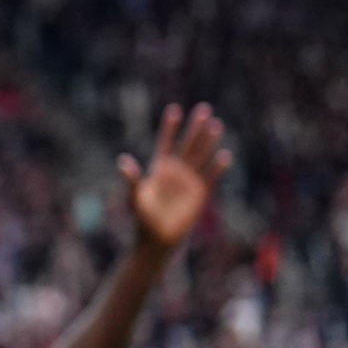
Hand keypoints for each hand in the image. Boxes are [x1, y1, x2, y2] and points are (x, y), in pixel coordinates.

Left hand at [121, 102, 228, 250]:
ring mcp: (189, 181)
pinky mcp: (200, 194)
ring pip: (200, 156)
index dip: (169, 127)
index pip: (165, 143)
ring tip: (216, 124)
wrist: (158, 238)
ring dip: (208, 142)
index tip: (174, 109)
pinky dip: (217, 168)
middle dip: (195, 127)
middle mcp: (176, 172)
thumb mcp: (134, 197)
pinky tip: (224, 156)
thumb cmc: (143, 218)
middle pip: (187, 144)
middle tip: (204, 108)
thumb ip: (131, 179)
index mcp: (159, 169)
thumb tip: (123, 160)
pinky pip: (211, 177)